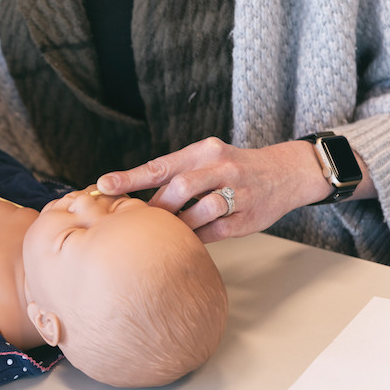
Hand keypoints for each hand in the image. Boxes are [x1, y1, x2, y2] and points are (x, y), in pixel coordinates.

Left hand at [96, 137, 334, 242]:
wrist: (286, 172)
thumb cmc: (232, 168)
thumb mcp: (206, 158)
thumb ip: (174, 173)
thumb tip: (130, 194)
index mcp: (204, 151)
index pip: (160, 165)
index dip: (130, 177)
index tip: (103, 184)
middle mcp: (221, 167)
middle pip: (180, 188)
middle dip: (157, 207)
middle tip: (143, 220)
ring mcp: (237, 192)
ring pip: (199, 211)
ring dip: (178, 224)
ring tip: (168, 229)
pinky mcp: (246, 217)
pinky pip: (213, 231)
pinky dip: (195, 237)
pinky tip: (187, 238)